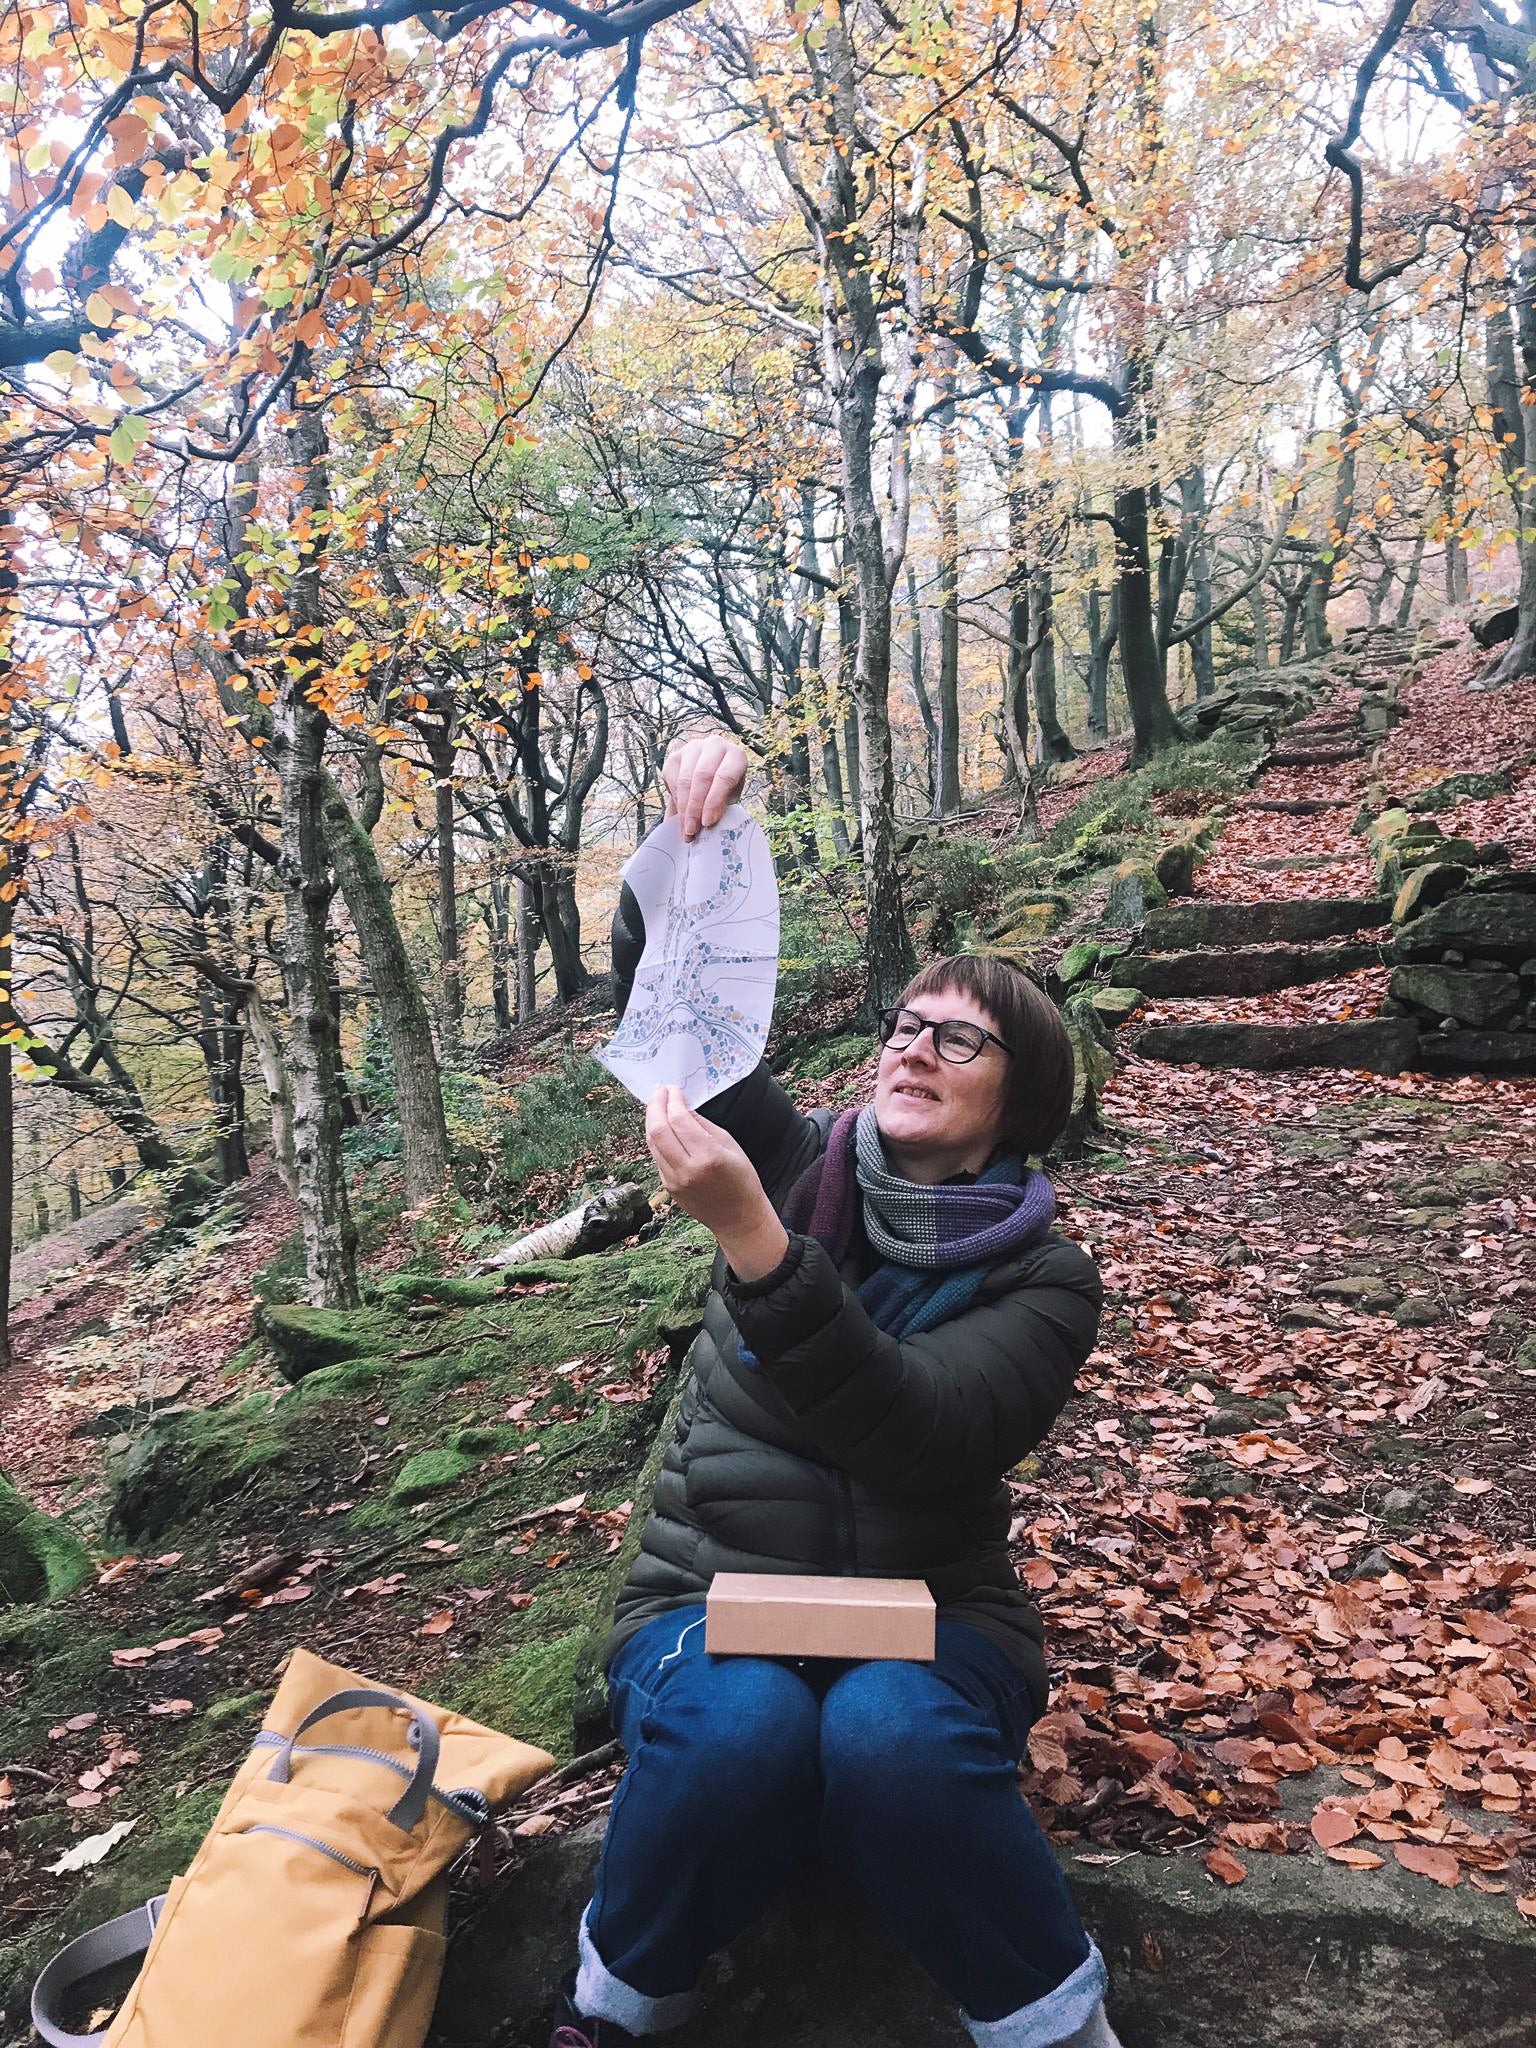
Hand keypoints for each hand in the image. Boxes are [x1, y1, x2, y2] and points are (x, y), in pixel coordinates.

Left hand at [646, 1085, 788, 1279]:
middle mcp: (687, 1169)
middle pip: (658, 1130)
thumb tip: (683, 1107)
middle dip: (655, 1105)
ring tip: (657, 1105)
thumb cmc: (742, 1180)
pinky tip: (663, 1127)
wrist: (738, 1218)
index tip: (673, 1088)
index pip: (679, 1120)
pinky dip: (657, 1138)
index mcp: (708, 1156)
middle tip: (659, 1091)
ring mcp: (674, 1181)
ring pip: (652, 1143)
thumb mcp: (730, 1145)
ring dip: (652, 1120)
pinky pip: (657, 1156)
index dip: (672, 1100)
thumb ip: (703, 1125)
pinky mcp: (668, 1187)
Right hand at [662, 733, 748, 840]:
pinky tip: (680, 816)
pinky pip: (672, 780)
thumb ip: (721, 808)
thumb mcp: (729, 799)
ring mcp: (693, 748)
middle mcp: (715, 745)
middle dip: (696, 807)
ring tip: (686, 830)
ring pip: (685, 780)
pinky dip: (676, 802)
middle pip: (702, 776)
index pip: (725, 776)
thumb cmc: (724, 790)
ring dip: (684, 809)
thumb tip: (707, 826)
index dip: (714, 801)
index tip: (707, 823)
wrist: (709, 779)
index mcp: (735, 755)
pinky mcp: (675, 756)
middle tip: (692, 831)